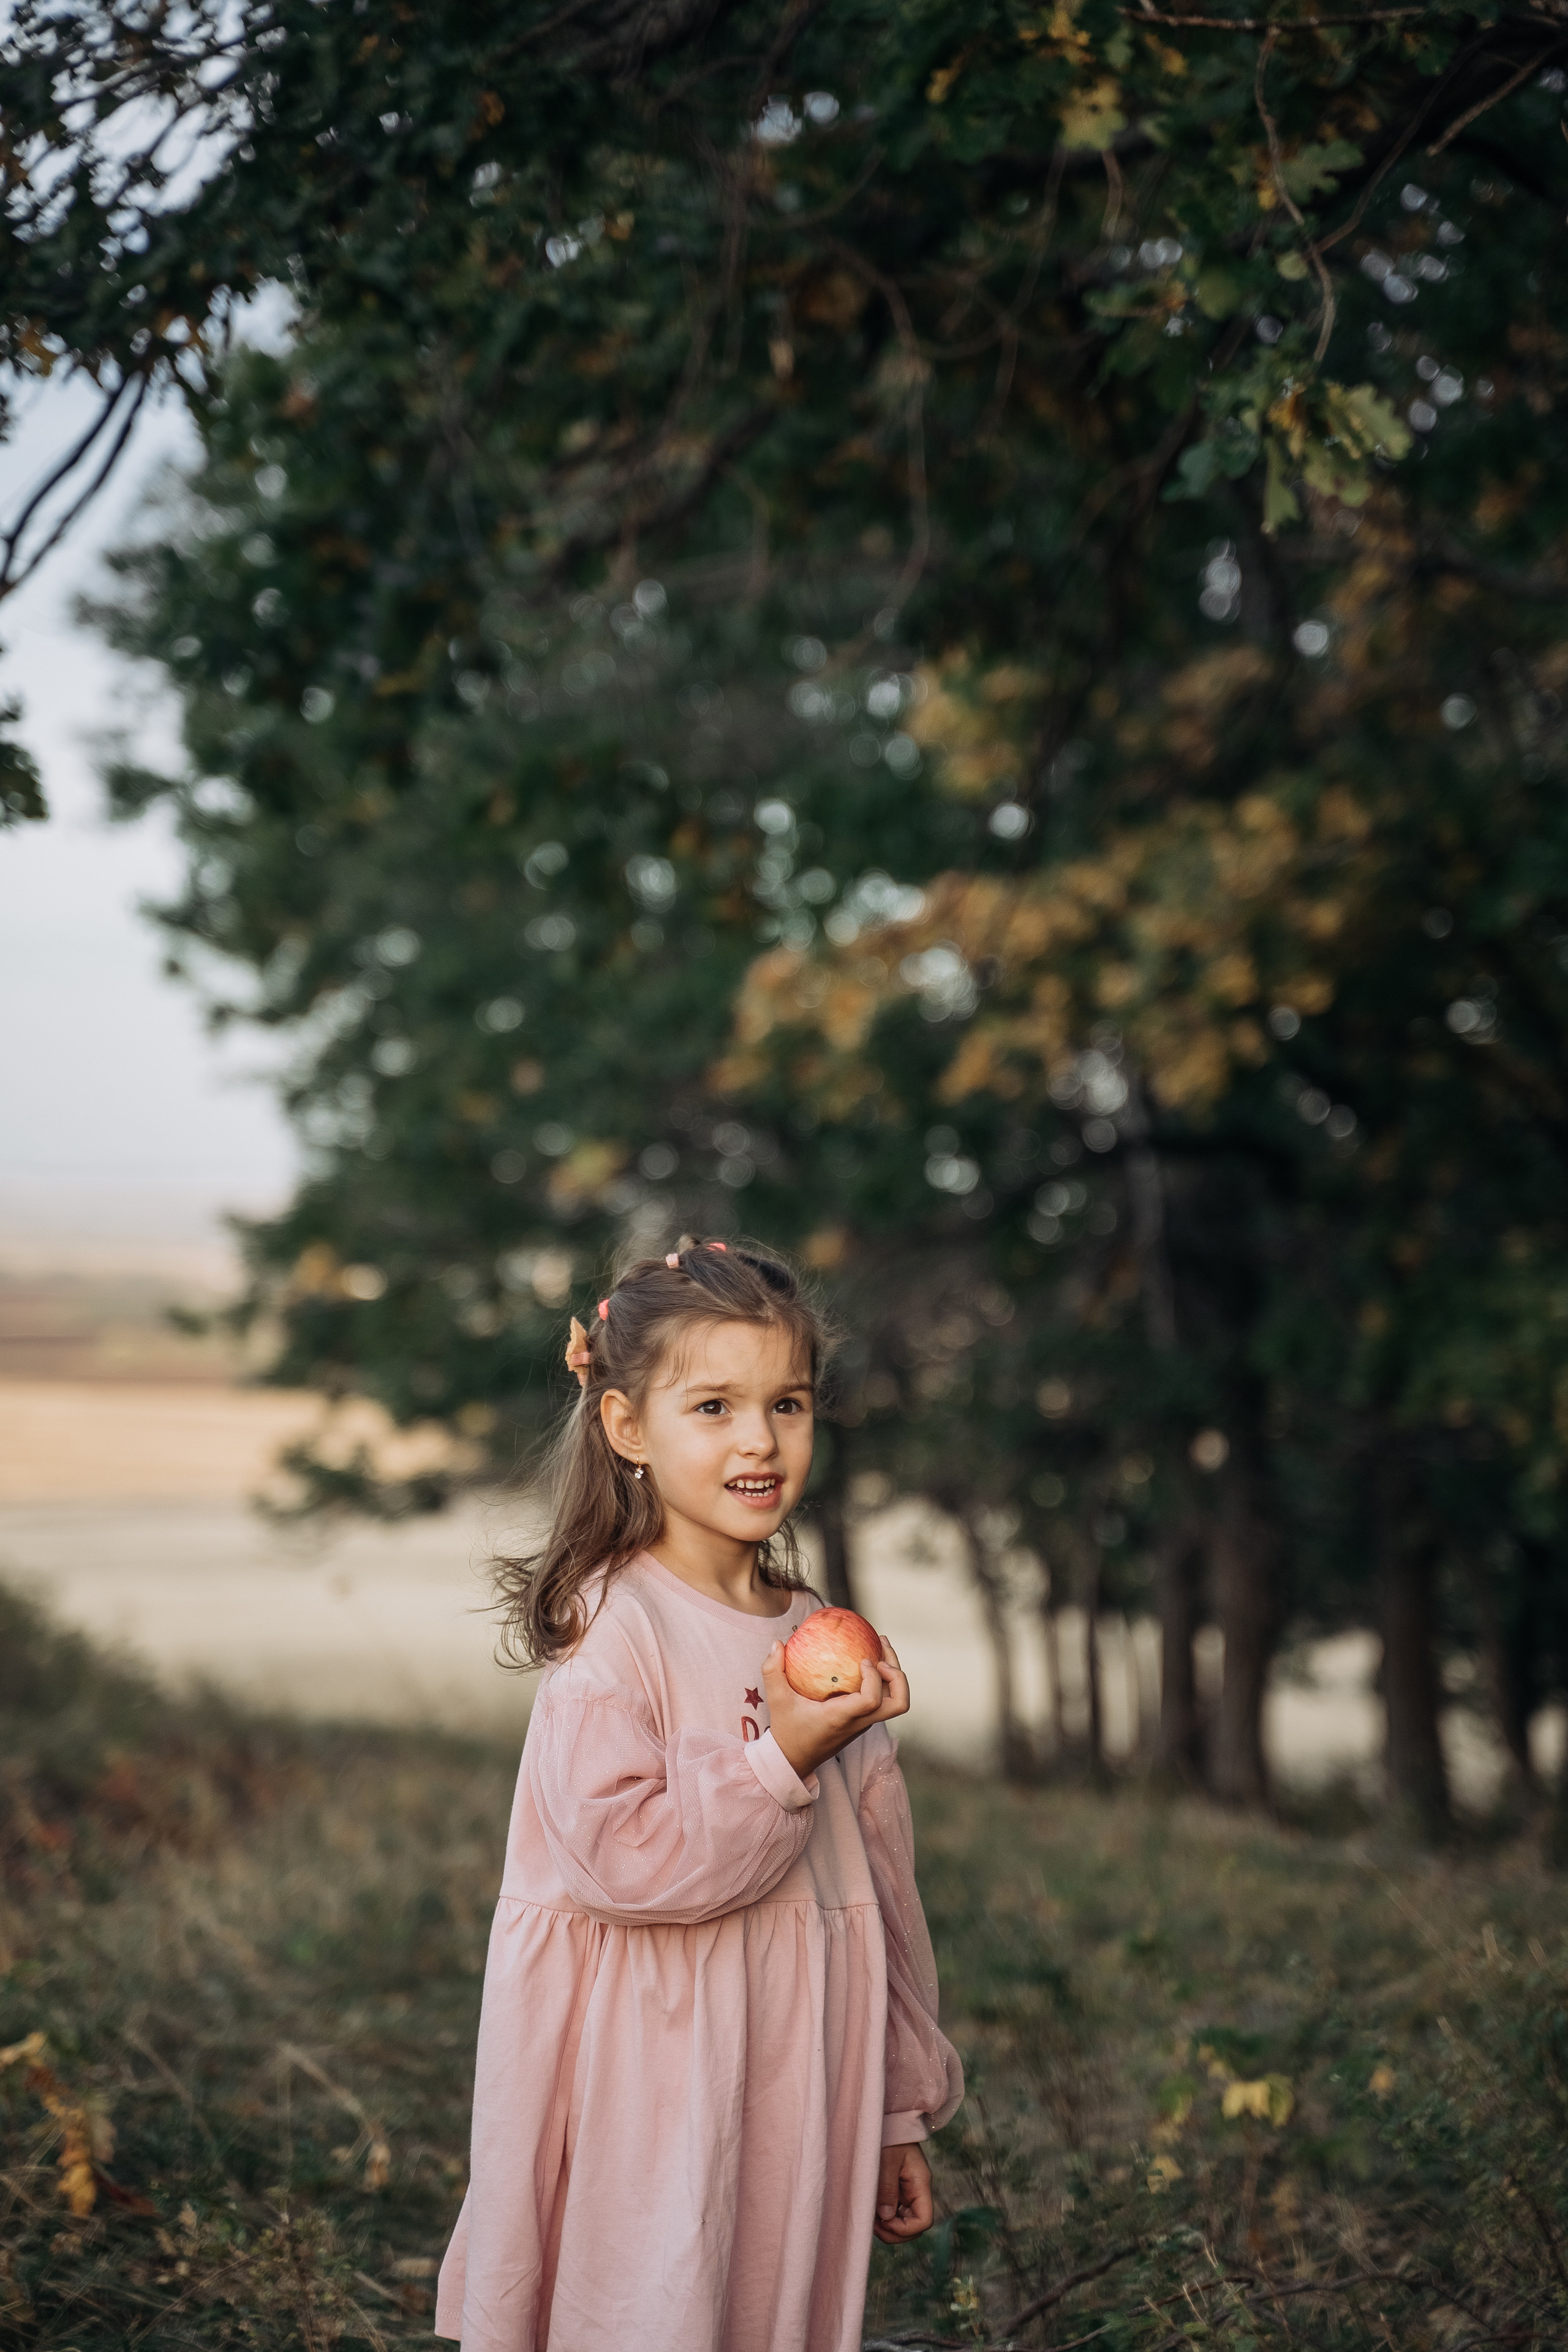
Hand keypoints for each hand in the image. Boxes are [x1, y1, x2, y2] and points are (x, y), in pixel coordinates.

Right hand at [762, 1634, 909, 1780]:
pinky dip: (883, 1681)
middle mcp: (859, 1723)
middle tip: (881, 1650)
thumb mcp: (777, 1701)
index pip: (872, 1701)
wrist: (794, 1760)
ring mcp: (864, 1724)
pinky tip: (866, 1663)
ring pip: (896, 1703)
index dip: (875, 1678)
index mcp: (841, 1718)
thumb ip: (772, 1671)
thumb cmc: (787, 1730)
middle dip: (898, 1675)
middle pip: (898, 1704)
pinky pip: (884, 1700)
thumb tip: (776, 1643)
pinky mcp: (863, 1722)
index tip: (863, 1660)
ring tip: (880, 1649)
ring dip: (894, 1676)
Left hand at [873, 2141, 932, 2242]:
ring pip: (904, 2222)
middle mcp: (917, 2190)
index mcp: (920, 2183)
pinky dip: (883, 2218)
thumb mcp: (886, 2159)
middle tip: (873, 2225)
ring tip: (869, 2220)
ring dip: (888, 2227)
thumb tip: (886, 2217)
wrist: (887, 2119)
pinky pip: (895, 2212)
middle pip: (915, 2226)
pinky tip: (870, 2212)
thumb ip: (887, 2188)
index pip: (924, 2220)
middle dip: (895, 2232)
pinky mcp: (897, 2189)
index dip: (905, 2229)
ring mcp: (908, 2191)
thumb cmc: (888, 2134)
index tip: (884, 2222)